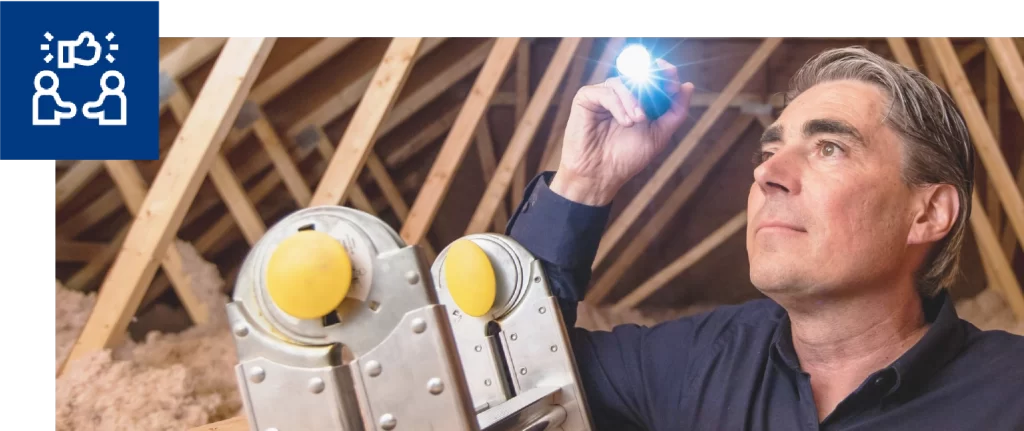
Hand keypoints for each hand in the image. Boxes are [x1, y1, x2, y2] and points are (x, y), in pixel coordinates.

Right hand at [552, 59, 693, 205]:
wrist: (600, 176)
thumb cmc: (627, 159)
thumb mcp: (659, 135)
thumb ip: (675, 111)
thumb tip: (688, 86)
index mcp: (637, 101)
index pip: (652, 79)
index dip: (664, 74)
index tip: (672, 77)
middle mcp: (620, 95)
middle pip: (636, 76)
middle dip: (650, 86)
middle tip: (657, 100)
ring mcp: (602, 96)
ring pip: (621, 83)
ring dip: (633, 100)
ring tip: (637, 121)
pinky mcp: (586, 98)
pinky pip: (606, 92)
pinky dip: (618, 105)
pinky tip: (625, 122)